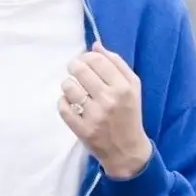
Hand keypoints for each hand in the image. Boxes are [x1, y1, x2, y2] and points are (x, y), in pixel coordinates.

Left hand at [59, 47, 151, 179]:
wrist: (127, 150)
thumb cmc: (129, 114)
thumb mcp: (132, 87)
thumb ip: (116, 64)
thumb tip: (95, 45)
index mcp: (124, 87)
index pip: (97, 60)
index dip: (86, 56)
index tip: (84, 60)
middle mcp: (109, 100)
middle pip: (81, 70)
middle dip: (74, 66)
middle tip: (75, 70)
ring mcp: (94, 116)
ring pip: (69, 87)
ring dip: (68, 84)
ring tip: (74, 88)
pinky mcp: (82, 130)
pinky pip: (62, 107)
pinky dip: (63, 102)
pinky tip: (70, 103)